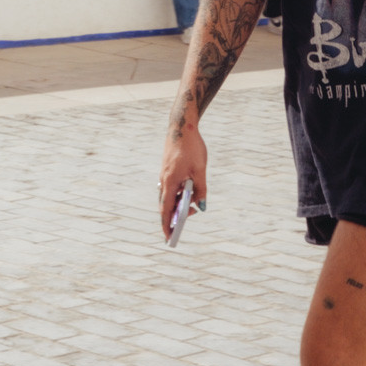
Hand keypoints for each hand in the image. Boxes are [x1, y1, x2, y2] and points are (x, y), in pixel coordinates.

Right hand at [158, 120, 208, 237]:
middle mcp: (164, 180)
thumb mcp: (200, 170)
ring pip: (169, 196)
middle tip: (184, 224)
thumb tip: (201, 206)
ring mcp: (165, 175)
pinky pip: (170, 187)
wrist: (182, 127)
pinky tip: (187, 194)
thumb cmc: (191, 148)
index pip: (166, 210)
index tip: (168, 238)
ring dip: (177, 204)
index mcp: (170, 182)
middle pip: (166, 205)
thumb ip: (201, 189)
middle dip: (174, 217)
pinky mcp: (168, 170)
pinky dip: (177, 194)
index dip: (167, 225)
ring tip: (190, 208)